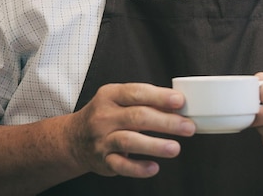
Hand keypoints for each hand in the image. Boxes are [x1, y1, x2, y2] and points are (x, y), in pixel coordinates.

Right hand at [66, 83, 195, 177]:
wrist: (74, 138)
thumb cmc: (107, 115)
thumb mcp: (119, 100)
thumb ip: (145, 100)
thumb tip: (179, 105)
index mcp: (110, 95)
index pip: (137, 93)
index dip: (160, 97)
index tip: (180, 101)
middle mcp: (104, 116)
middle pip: (137, 116)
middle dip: (166, 122)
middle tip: (188, 127)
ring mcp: (102, 139)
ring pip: (129, 141)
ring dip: (154, 145)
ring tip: (175, 148)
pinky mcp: (102, 160)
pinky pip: (120, 165)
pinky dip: (138, 168)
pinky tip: (154, 167)